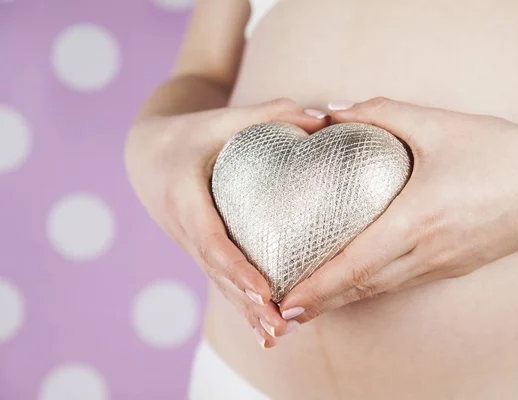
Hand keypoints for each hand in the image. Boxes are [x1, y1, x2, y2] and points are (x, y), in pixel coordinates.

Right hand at [125, 98, 327, 346]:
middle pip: (216, 273)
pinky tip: (263, 330)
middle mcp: (183, 228)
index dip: (235, 268)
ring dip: (244, 313)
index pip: (210, 240)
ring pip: (218, 283)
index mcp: (184, 197)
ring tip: (276, 337)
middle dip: (246, 303)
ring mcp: (189, 244)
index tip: (263, 292)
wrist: (147, 153)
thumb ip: (268, 114)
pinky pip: (220, 279)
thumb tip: (323, 118)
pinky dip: (240, 305)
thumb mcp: (220, 118)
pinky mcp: (199, 249)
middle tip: (279, 327)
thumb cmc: (187, 133)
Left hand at [279, 97, 517, 322]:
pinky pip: (403, 282)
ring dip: (344, 297)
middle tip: (286, 309)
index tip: (288, 300)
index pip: (356, 265)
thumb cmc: (501, 152)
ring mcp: (443, 265)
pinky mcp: (455, 266)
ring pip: (382, 289)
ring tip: (313, 299)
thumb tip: (333, 112)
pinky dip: (372, 286)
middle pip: (363, 287)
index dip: (318, 286)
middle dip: (322, 301)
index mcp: (418, 221)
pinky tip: (359, 280)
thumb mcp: (437, 124)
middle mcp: (428, 253)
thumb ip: (379, 113)